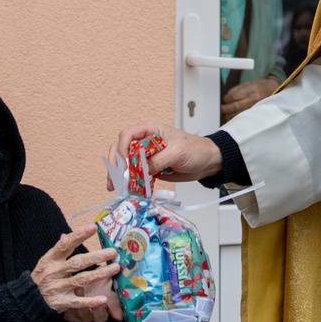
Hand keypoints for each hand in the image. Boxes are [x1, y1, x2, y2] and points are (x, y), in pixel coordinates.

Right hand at [30, 220, 121, 318]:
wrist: (28, 300)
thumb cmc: (42, 277)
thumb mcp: (46, 262)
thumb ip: (58, 250)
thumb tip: (65, 235)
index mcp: (50, 259)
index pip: (65, 245)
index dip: (78, 236)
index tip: (93, 227)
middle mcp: (54, 272)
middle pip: (78, 263)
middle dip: (96, 257)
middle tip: (113, 252)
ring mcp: (58, 288)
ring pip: (81, 280)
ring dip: (100, 274)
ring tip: (115, 268)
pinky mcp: (61, 303)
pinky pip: (78, 302)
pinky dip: (90, 301)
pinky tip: (103, 299)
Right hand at [106, 125, 222, 189]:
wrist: (208, 162)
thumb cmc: (195, 149)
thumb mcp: (177, 152)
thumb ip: (157, 160)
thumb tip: (140, 171)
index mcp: (150, 130)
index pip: (127, 135)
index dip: (121, 148)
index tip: (124, 162)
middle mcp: (145, 142)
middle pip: (121, 150)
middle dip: (115, 165)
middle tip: (113, 180)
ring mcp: (147, 156)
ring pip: (126, 164)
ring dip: (119, 176)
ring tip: (116, 188)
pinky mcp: (151, 169)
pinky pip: (136, 175)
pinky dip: (131, 183)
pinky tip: (128, 191)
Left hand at [221, 76, 280, 121]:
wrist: (276, 92)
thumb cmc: (262, 87)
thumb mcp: (249, 84)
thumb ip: (236, 90)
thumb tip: (225, 98)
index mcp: (252, 91)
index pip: (232, 97)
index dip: (225, 100)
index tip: (223, 101)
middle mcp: (254, 101)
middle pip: (233, 108)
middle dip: (225, 109)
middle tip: (222, 109)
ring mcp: (256, 110)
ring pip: (237, 116)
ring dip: (229, 116)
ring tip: (228, 114)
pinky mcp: (257, 117)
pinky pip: (243, 121)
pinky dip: (237, 121)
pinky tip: (235, 119)